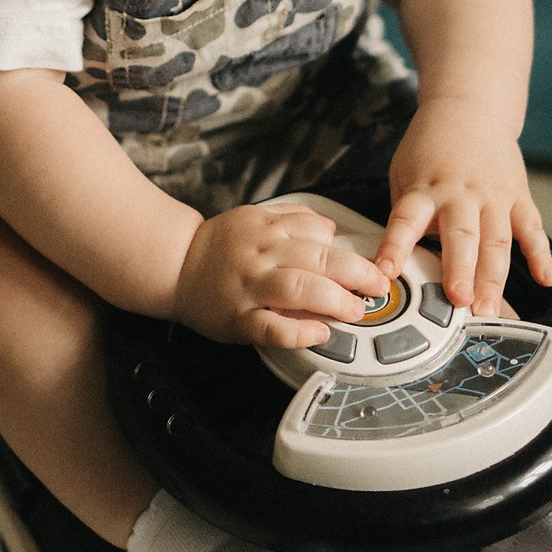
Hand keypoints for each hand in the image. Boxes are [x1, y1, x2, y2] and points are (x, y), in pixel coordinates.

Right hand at [174, 203, 390, 346]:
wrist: (173, 266)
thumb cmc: (218, 246)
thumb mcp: (254, 217)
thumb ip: (293, 219)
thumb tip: (332, 229)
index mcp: (268, 229)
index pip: (319, 233)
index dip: (350, 251)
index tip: (372, 266)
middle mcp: (262, 255)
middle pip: (319, 260)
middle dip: (357, 275)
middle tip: (378, 288)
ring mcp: (250, 287)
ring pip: (300, 289)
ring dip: (335, 300)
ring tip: (357, 311)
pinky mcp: (238, 319)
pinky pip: (272, 327)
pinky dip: (298, 332)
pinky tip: (319, 334)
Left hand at [376, 99, 551, 315]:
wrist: (470, 110)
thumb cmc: (431, 148)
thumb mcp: (404, 174)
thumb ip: (408, 216)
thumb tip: (404, 260)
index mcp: (426, 188)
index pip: (406, 219)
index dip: (396, 246)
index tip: (387, 271)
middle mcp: (461, 193)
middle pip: (461, 235)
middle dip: (460, 270)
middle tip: (458, 300)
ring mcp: (493, 196)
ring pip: (497, 240)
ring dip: (494, 277)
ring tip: (489, 309)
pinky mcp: (518, 197)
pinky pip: (532, 229)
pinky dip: (540, 255)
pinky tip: (546, 279)